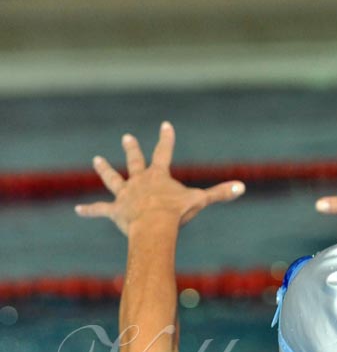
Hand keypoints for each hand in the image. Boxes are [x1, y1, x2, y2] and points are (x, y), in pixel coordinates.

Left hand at [75, 122, 244, 235]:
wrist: (153, 226)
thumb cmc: (176, 213)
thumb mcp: (200, 201)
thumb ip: (220, 193)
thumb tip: (242, 187)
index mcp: (158, 176)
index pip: (163, 152)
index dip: (166, 138)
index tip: (166, 125)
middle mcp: (139, 181)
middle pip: (135, 161)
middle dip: (132, 149)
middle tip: (127, 138)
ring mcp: (125, 195)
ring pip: (113, 179)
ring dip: (105, 170)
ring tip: (97, 160)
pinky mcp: (115, 211)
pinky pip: (100, 209)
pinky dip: (90, 210)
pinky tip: (78, 210)